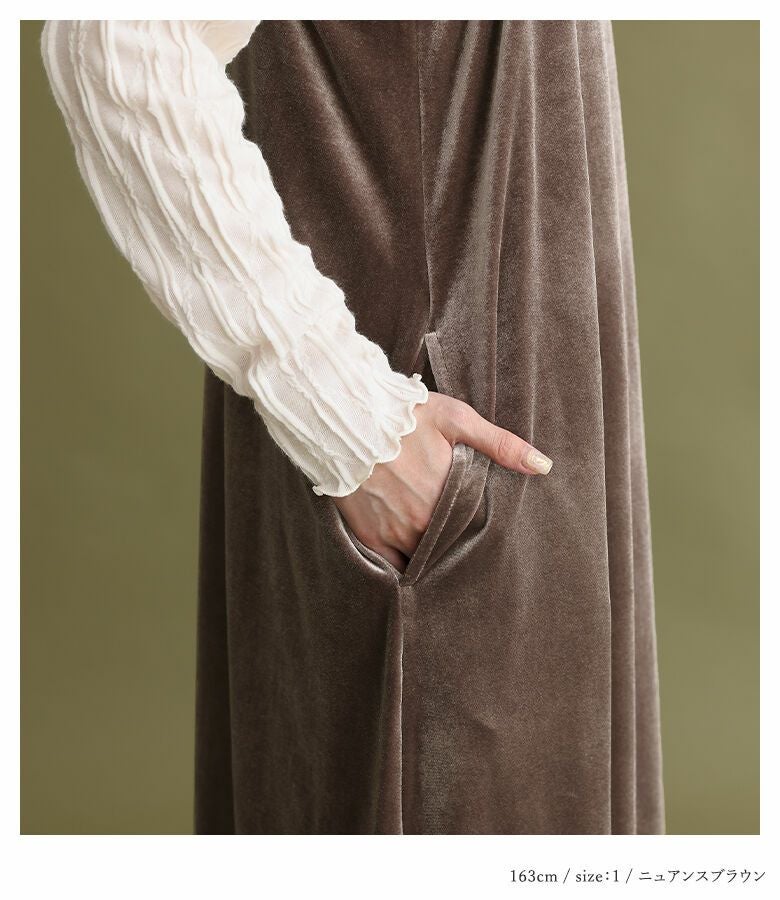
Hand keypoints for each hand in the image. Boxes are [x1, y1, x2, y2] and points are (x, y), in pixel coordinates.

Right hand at [333, 391, 552, 571]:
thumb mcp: (456, 419)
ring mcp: (395, 533)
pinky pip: (394, 566)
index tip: (484, 530)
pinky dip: (404, 564)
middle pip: (450, 544)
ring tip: (439, 547)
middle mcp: (424, 521)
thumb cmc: (403, 415)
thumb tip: (543, 466)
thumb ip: (500, 444)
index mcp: (449, 495)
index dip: (480, 530)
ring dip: (433, 554)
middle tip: (463, 541)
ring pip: (424, 556)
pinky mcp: (369, 537)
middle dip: (457, 543)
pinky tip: (412, 558)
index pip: (475, 527)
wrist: (345, 418)